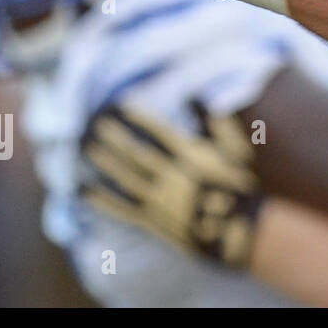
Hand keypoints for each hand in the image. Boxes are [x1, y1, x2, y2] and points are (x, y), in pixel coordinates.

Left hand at [80, 100, 263, 267]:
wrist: (241, 230)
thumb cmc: (242, 187)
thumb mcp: (237, 150)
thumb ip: (218, 123)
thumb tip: (194, 97)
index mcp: (191, 156)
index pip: (159, 132)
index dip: (139, 118)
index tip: (121, 106)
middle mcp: (171, 176)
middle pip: (136, 153)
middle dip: (114, 137)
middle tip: (96, 123)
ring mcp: (160, 200)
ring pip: (125, 178)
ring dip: (104, 163)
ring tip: (87, 149)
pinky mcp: (154, 221)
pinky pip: (123, 209)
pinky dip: (102, 201)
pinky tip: (85, 192)